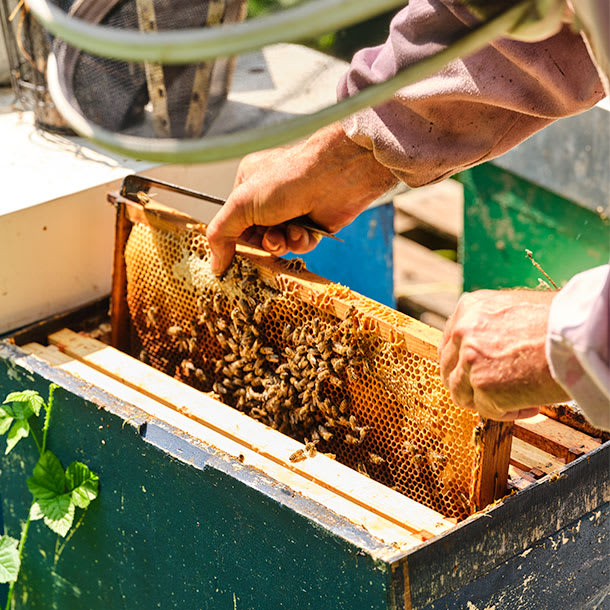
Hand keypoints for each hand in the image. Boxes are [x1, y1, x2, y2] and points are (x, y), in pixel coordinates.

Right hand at [206, 122, 398, 273]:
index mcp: (248, 185)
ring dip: (281, 243)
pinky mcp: (313, 223)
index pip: (234, 221)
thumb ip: (221, 233)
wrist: (335, 176)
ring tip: (287, 233)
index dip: (235, 239)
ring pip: (279, 243)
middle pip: (256, 236)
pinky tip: (304, 231)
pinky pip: (300, 244)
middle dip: (262, 242)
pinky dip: (300, 242)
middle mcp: (270, 197)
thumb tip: (214, 264)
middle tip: (268, 238)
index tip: (233, 254)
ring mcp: (293, 210)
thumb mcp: (242, 204)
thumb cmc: (288, 178)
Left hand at [439, 289, 569, 419]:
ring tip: (519, 398)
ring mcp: (469, 359)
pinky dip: (508, 413)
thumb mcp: (512, 310)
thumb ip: (489, 328)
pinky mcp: (483, 385)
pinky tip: (531, 403)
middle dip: (470, 384)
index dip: (463, 362)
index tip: (479, 372)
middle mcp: (462, 332)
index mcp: (468, 309)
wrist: (579, 334)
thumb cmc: (558, 322)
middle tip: (496, 391)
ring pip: (461, 393)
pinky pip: (487, 410)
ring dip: (487, 401)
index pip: (450, 343)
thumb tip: (485, 350)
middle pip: (450, 369)